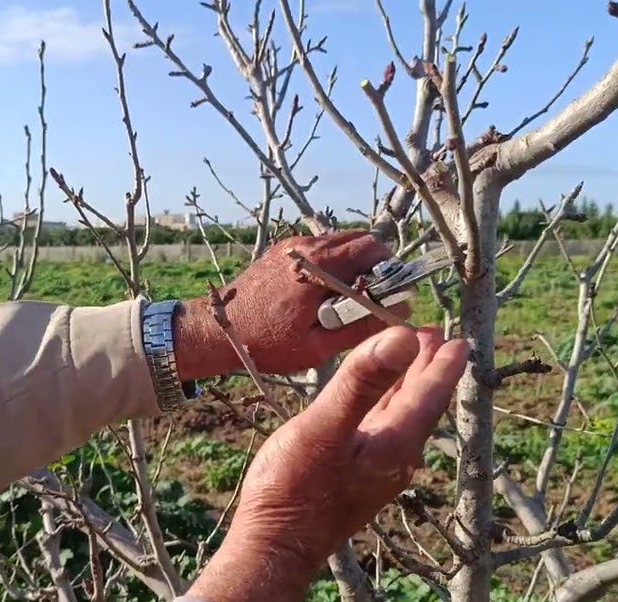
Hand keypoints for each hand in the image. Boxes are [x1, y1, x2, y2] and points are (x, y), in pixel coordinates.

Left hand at [173, 230, 406, 378]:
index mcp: (319, 267)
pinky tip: (324, 294)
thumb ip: (362, 326)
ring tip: (347, 299)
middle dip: (375, 265)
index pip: (373, 248)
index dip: (390, 269)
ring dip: (354, 264)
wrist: (216, 330)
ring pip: (340, 242)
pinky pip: (320, 249)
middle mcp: (307, 247)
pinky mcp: (282, 251)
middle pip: (360, 239)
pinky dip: (333, 264)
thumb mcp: (319, 346)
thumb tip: (401, 310)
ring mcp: (293, 245)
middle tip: (373, 297)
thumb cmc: (267, 343)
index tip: (392, 294)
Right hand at [231, 325, 468, 566]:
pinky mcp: (356, 476)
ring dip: (406, 385)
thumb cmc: (293, 489)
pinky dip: (385, 403)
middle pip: (419, 404)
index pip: (429, 395)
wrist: (273, 548)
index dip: (442, 365)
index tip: (458, 340)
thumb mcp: (325, 427)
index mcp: (395, 444)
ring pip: (401, 416)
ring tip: (409, 356)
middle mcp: (395, 458)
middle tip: (433, 335)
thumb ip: (362, 383)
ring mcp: (376, 470)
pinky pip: (381, 428)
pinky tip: (375, 400)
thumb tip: (401, 337)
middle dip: (426, 369)